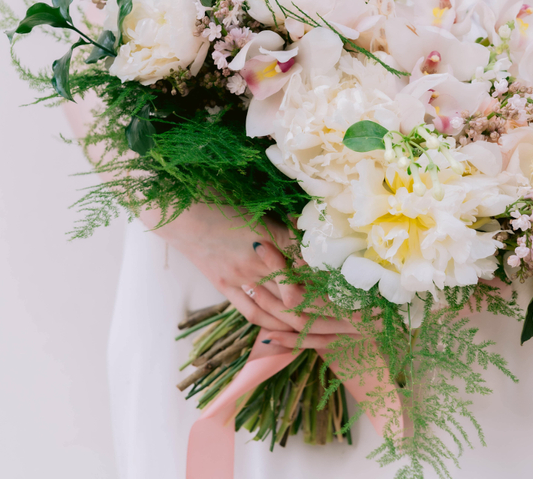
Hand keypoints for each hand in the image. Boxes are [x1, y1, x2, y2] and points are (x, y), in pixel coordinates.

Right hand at [141, 204, 356, 334]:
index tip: (355, 294)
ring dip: (303, 326)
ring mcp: (238, 276)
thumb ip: (286, 227)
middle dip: (327, 313)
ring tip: (329, 334)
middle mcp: (256, 261)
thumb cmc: (218, 197)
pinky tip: (288, 333)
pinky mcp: (224, 285)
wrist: (177, 209)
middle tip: (354, 325)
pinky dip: (272, 326)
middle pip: (298, 296)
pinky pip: (251, 312)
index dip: (332, 283)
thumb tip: (313, 237)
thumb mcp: (258, 207)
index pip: (309, 266)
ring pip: (277, 310)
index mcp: (268, 237)